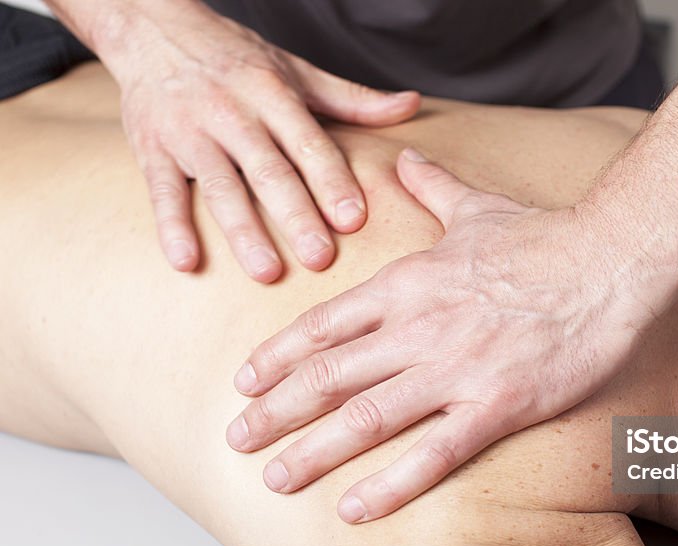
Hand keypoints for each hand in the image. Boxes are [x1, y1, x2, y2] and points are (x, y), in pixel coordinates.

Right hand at [103, 1, 419, 280]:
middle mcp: (232, 113)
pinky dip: (171, 226)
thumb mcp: (295, 69)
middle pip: (268, 170)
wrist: (152, 25)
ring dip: (242, 231)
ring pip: (220, 186)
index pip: (308, 143)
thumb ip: (352, 98)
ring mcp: (189, 132)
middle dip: (295, 215)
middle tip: (320, 258)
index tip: (353, 219)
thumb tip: (411, 105)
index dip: (331, 180)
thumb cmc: (234, 57)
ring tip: (267, 271)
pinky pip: (163, 190)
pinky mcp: (151, 148)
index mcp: (273, 94)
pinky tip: (187, 261)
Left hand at [227, 148, 654, 521]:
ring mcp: (456, 369)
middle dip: (274, 410)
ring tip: (274, 478)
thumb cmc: (546, 236)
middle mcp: (420, 328)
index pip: (324, 325)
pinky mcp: (497, 404)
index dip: (279, 357)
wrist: (609, 260)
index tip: (245, 382)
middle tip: (236, 439)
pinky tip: (354, 508)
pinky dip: (390, 483)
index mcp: (410, 285)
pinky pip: (434, 452)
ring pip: (366, 416)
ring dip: (313, 451)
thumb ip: (432, 187)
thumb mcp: (478, 207)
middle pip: (329, 374)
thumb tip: (406, 157)